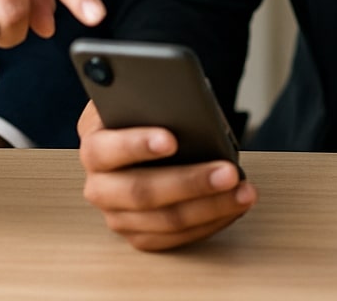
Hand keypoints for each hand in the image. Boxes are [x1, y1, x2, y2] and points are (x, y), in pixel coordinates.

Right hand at [78, 101, 255, 251]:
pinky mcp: (138, 234)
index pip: (106, 148)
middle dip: (190, 182)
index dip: (137, 145)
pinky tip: (234, 206)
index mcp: (93, 143)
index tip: (172, 139)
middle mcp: (98, 185)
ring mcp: (116, 214)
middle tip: (228, 171)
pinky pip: (174, 239)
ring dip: (210, 207)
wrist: (143, 132)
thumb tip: (189, 108)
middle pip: (140, 192)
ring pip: (164, 220)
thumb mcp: (144, 97)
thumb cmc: (148, 112)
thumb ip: (157, 102)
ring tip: (243, 191)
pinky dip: (209, 223)